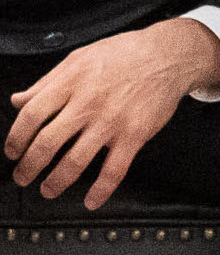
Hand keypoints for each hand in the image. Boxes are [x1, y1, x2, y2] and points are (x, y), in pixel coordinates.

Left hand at [5, 19, 219, 208]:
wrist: (169, 56)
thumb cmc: (125, 54)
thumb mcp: (79, 58)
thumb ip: (47, 81)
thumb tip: (18, 100)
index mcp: (71, 83)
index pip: (31, 115)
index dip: (16, 138)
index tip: (13, 151)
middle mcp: (88, 103)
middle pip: (47, 143)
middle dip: (29, 167)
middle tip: (23, 176)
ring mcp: (112, 121)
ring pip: (75, 161)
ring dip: (56, 182)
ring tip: (48, 190)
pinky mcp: (135, 134)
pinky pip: (114, 169)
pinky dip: (101, 190)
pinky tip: (92, 200)